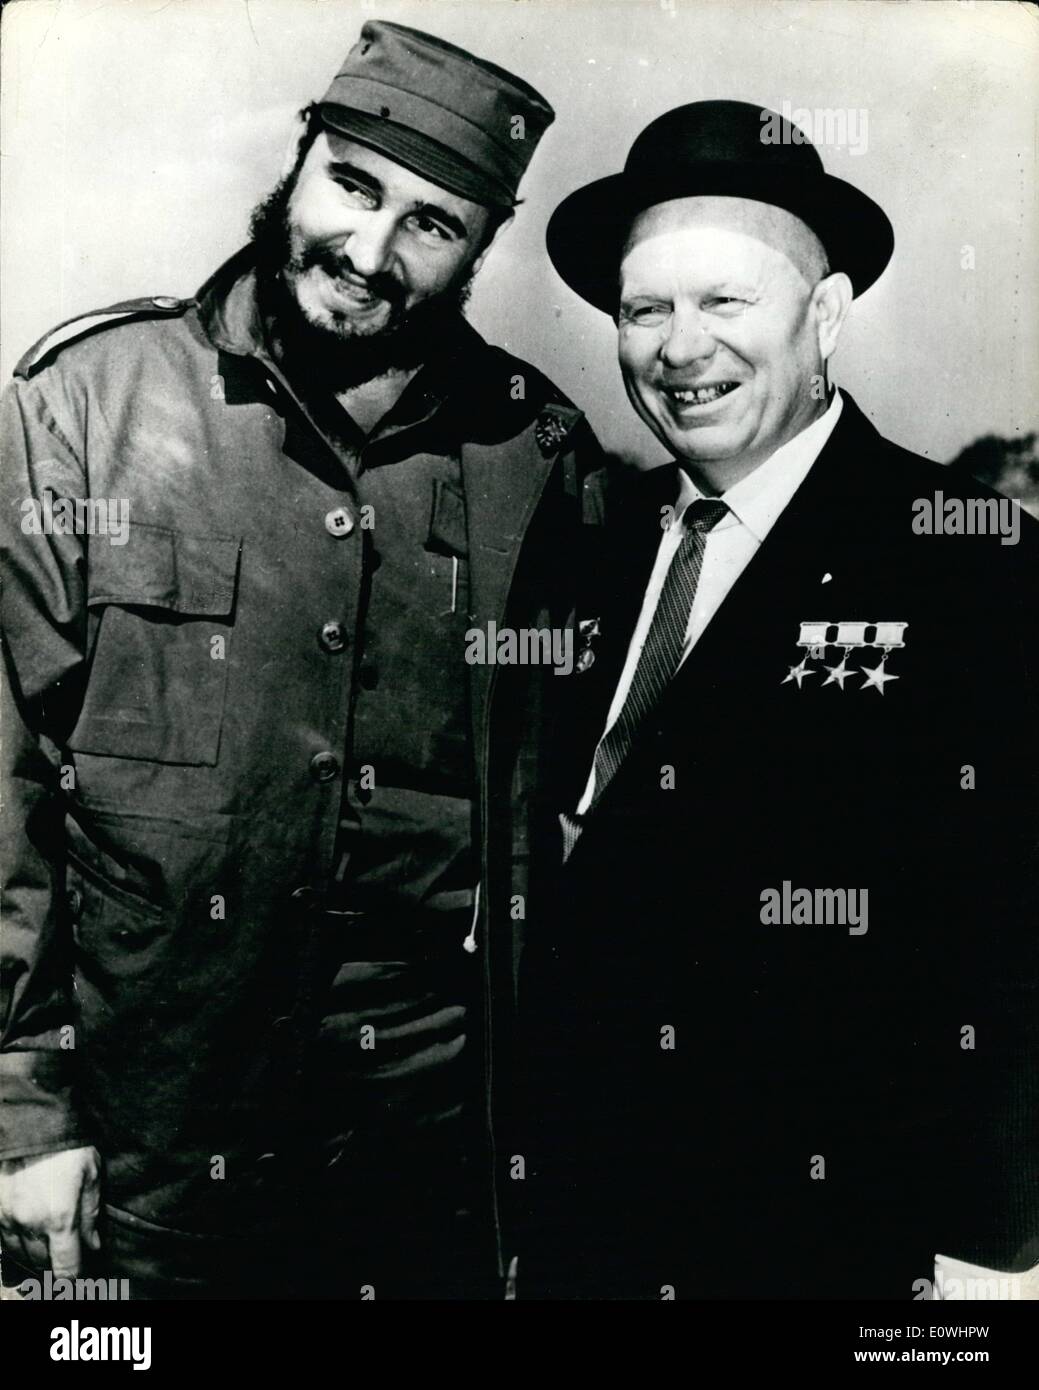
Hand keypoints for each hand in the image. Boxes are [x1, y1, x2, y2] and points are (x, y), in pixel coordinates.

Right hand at [0, 1147, 100, 1276]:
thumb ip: (91, 1215)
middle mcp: (30, 1224)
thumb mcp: (92, 1176)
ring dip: (33, 1255)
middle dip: (55, 1263)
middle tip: (66, 1252)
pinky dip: (15, 1242)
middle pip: (40, 1264)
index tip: (79, 1273)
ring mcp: (7, 1217)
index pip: (65, 1267)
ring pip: (18, 1255)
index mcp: (60, 1218)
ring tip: (47, 1243)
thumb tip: (93, 1246)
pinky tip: (27, 1232)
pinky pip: (2, 1239)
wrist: (34, 1122)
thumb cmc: (69, 1147)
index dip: (73, 1276)